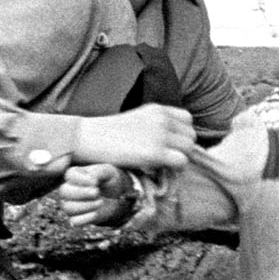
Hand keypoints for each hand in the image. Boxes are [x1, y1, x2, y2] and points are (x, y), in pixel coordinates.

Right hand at [57, 162, 135, 228]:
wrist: (115, 197)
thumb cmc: (108, 180)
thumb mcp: (107, 171)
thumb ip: (98, 172)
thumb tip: (91, 181)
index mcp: (74, 175)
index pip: (70, 175)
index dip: (82, 179)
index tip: (96, 182)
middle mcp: (69, 189)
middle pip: (64, 191)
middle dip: (81, 193)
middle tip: (97, 192)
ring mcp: (71, 204)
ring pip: (68, 207)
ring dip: (87, 206)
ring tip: (100, 202)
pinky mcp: (77, 217)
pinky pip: (74, 221)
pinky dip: (86, 218)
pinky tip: (96, 213)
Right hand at [77, 103, 195, 173]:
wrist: (88, 138)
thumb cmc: (107, 133)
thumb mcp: (136, 120)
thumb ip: (155, 126)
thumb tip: (171, 143)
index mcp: (157, 109)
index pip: (187, 120)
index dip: (182, 134)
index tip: (170, 145)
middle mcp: (162, 119)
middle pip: (190, 136)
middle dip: (182, 149)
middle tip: (166, 159)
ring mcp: (159, 135)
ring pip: (189, 149)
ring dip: (179, 159)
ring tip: (162, 165)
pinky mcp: (155, 152)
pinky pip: (181, 162)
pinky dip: (174, 169)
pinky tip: (159, 170)